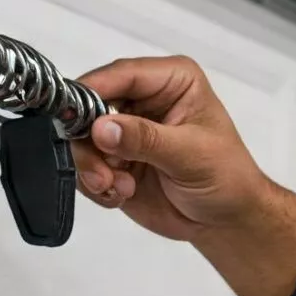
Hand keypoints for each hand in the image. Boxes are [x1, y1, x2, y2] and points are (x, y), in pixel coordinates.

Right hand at [72, 56, 295, 295]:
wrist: (226, 221)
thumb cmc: (226, 177)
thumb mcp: (191, 154)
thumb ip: (145, 139)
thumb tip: (101, 128)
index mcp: (170, 81)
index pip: (122, 74)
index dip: (92, 91)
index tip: (69, 116)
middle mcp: (143, 100)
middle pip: (91, 105)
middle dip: (89, 142)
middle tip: (101, 174)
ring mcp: (125, 131)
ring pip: (82, 139)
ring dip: (93, 168)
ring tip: (118, 188)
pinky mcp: (114, 161)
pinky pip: (85, 166)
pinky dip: (97, 185)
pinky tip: (121, 195)